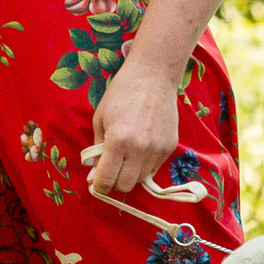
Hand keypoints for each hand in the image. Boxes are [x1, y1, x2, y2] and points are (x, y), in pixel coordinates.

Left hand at [87, 59, 181, 194]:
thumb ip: (97, 150)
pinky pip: (155, 167)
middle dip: (115, 182)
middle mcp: (140, 149)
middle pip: (126, 186)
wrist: (153, 77)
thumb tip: (93, 177)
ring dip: (131, 173)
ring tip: (127, 155)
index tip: (97, 183)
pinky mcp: (170, 146)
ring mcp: (158, 149)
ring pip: (142, 179)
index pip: (107, 180)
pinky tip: (141, 147)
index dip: (99, 186)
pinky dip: (145, 164)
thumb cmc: (120, 94)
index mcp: (118, 141)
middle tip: (112, 169)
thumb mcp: (100, 120)